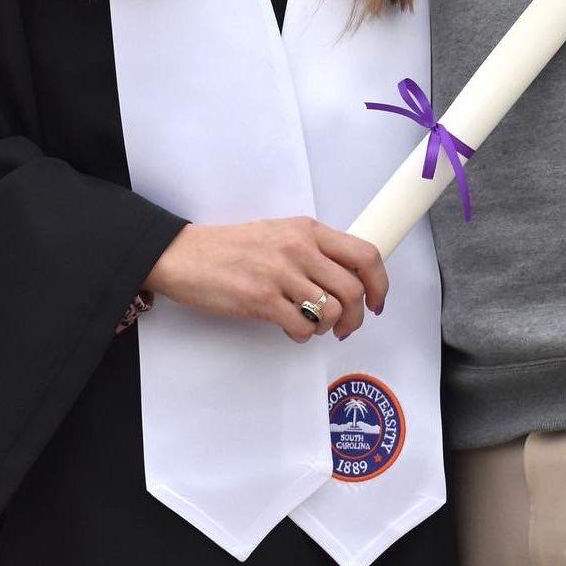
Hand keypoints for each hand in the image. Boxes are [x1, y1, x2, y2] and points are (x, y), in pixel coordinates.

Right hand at [145, 217, 388, 343]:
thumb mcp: (280, 233)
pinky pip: (302, 327)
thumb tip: (346, 278)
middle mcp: (299, 248)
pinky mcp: (261, 299)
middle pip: (353, 290)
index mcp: (308, 230)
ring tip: (312, 326)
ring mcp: (280, 274)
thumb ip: (313, 250)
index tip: (376, 302)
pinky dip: (303, 335)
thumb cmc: (232, 247)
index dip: (380, 284)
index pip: (365, 255)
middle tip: (346, 328)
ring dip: (327, 328)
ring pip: (331, 312)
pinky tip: (291, 328)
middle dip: (357, 317)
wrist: (185, 255)